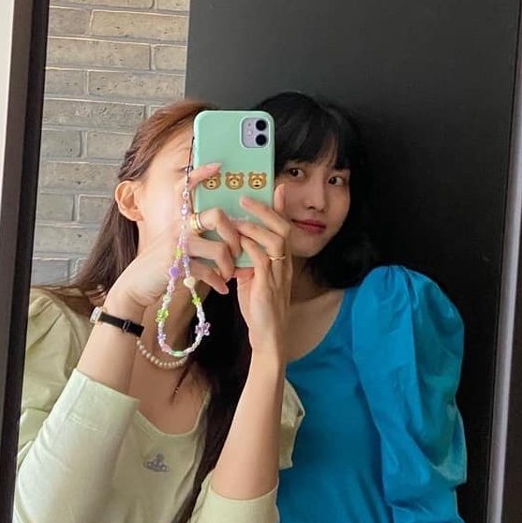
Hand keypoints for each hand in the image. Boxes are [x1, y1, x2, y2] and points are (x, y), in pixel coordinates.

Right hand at [108, 164, 240, 315]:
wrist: (136, 287)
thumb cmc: (161, 265)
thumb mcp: (175, 245)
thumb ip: (195, 236)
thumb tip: (225, 235)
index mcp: (178, 219)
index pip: (185, 187)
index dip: (200, 174)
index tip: (218, 165)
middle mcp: (177, 227)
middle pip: (216, 215)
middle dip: (234, 235)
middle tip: (237, 250)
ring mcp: (176, 245)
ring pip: (219, 248)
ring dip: (229, 265)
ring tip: (230, 274)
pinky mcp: (176, 265)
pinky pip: (208, 271)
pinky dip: (218, 282)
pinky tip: (222, 288)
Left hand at [233, 185, 292, 352]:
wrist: (268, 336)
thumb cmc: (260, 308)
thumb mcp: (253, 279)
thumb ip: (249, 261)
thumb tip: (237, 245)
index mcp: (282, 261)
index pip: (285, 227)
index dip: (280, 207)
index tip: (276, 186)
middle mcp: (284, 264)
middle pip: (283, 228)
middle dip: (266, 210)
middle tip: (246, 197)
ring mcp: (279, 275)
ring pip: (274, 240)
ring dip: (254, 226)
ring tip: (236, 217)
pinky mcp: (269, 286)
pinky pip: (262, 260)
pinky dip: (250, 247)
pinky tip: (237, 241)